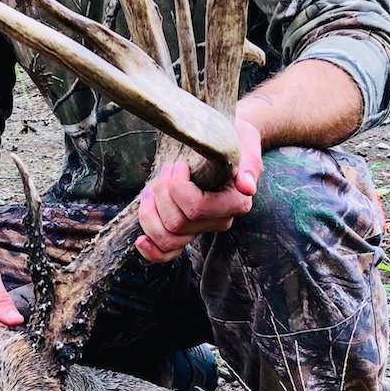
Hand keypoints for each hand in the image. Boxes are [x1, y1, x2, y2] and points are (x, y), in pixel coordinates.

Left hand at [135, 117, 262, 263]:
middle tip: (166, 169)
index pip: (197, 208)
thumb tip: (247, 187)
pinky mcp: (186, 231)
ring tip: (151, 189)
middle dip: (161, 193)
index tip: (179, 164)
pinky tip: (141, 240)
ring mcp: (201, 228)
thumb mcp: (244, 140)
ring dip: (150, 213)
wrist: (221, 140)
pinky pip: (168, 253)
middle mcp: (220, 220)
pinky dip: (152, 252)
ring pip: (168, 239)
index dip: (178, 187)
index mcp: (235, 202)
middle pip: (177, 223)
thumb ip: (248, 163)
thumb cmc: (231, 137)